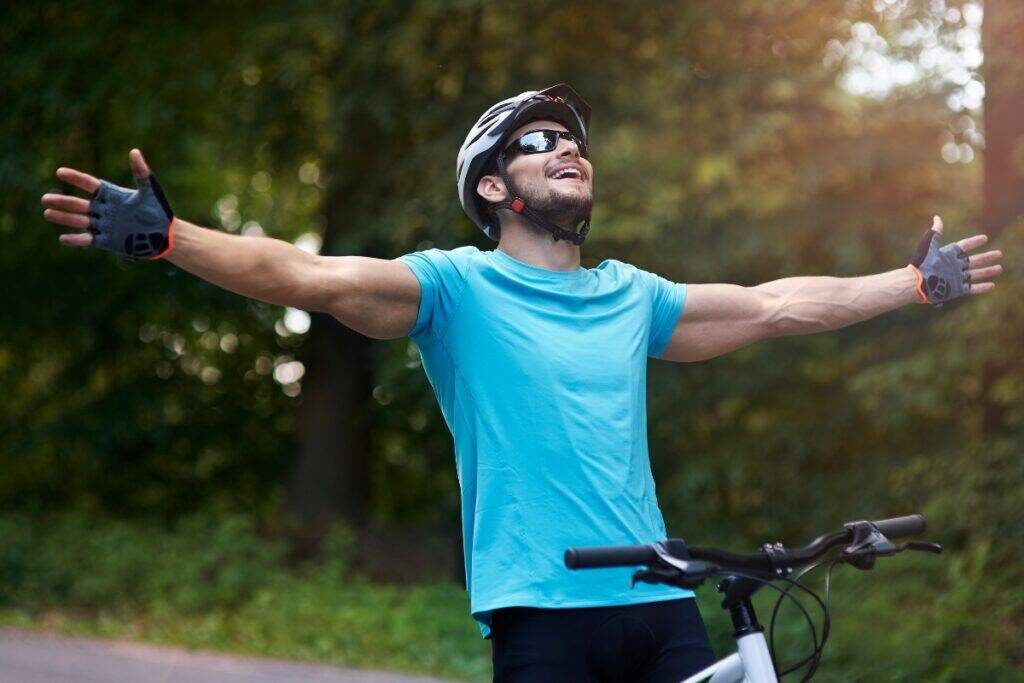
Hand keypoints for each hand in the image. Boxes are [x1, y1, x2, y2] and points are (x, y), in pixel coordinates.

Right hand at [42, 149, 173, 258]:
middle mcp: (104, 209)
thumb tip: (134, 151)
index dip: (76, 178)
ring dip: (64, 217)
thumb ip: (141, 172)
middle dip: (63, 202)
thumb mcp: (149, 190)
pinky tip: (62, 238)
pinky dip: (76, 239)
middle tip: (45, 199)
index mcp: (112, 195)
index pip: (90, 184)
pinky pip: (88, 240)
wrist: (164, 235)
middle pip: (80, 204)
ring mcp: (104, 225)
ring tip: (47, 213)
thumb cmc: (158, 210)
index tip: (60, 172)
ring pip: (80, 220)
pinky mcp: (106, 240)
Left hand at [910, 216, 1002, 304]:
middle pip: (973, 261)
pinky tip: (992, 285)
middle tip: (999, 253)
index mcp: (947, 255)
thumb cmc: (922, 262)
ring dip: (987, 271)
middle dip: (986, 257)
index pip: (964, 247)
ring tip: (999, 268)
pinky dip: (982, 287)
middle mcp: (953, 266)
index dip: (974, 242)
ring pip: (975, 274)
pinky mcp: (956, 290)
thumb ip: (936, 232)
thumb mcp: (929, 244)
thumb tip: (937, 217)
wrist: (916, 282)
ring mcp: (955, 278)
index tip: (985, 238)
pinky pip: (972, 288)